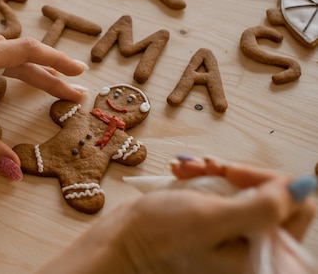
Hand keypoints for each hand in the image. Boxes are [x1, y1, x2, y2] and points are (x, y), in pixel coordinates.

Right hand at [39, 158, 315, 273]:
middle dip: (237, 174)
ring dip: (216, 171)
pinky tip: (182, 173)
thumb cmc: (159, 236)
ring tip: (186, 170)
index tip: (234, 174)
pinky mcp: (217, 224)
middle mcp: (254, 247)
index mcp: (262, 255)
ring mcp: (235, 235)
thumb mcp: (211, 219)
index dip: (269, 182)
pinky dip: (204, 176)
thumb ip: (262, 207)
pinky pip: (224, 191)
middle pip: (271, 195)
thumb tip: (303, 186)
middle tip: (208, 169)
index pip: (297, 206)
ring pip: (246, 188)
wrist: (123, 243)